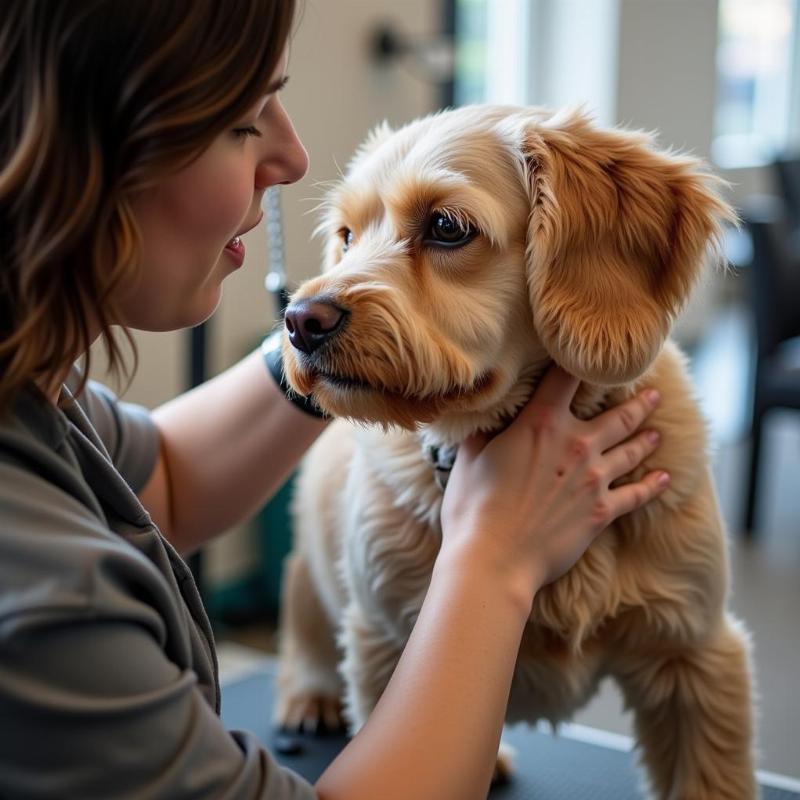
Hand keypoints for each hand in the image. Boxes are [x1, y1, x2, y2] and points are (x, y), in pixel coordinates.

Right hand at [440, 365, 667, 603]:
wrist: (495, 560)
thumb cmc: (473, 509)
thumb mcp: (469, 460)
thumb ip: (482, 434)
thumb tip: (480, 418)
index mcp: (540, 425)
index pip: (565, 380)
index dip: (578, 362)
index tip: (591, 352)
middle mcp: (576, 444)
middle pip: (617, 416)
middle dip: (637, 402)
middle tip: (652, 392)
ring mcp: (594, 480)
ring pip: (631, 451)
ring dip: (647, 439)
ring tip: (657, 431)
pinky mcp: (602, 512)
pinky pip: (637, 495)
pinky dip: (653, 486)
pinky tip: (663, 479)